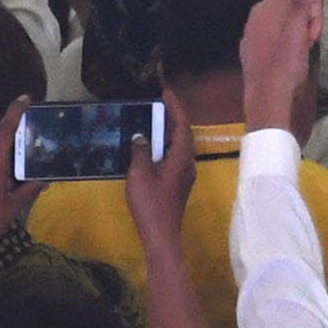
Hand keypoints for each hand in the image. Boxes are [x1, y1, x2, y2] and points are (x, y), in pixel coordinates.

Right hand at [119, 99, 198, 254]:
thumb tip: (140, 136)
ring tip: (151, 120)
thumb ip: (140, 151)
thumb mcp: (139, 174)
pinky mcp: (177, 184)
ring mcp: (184, 176)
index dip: (176, 109)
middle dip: (172, 118)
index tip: (166, 93)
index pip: (182, 127)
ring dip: (167, 132)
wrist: (162, 234)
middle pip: (183, 136)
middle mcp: (187, 165)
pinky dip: (164, 145)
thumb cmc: (151, 203)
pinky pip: (173, 157)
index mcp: (181, 159)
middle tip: (156, 104)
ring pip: (179, 147)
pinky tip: (149, 147)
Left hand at [241, 0, 322, 134]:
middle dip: (306, 24)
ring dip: (300, 35)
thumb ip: (299, 6)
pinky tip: (291, 59)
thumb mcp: (296, 33)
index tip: (312, 33)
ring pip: (288, 25)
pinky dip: (288, 45)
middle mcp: (256, 17)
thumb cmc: (284, 63)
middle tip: (308, 43)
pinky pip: (279, 38)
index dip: (312, 15)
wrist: (267, 96)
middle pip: (293, 11)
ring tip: (301, 52)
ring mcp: (254, 33)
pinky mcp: (255, 49)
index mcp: (264, 9)